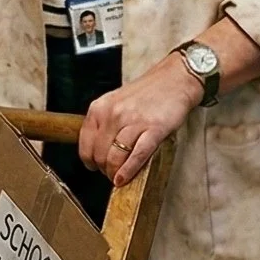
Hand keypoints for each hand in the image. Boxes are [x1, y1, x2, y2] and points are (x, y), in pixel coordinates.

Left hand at [77, 55, 202, 185]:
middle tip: (110, 174)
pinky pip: (137, 156)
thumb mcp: (114, 102)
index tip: (94, 167)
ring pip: (115, 157)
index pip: (85, 144)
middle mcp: (113, 114)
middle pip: (99, 154)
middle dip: (103, 169)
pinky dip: (128, 171)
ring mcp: (133, 121)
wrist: (174, 80)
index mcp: (100, 107)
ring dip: (114, 173)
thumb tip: (96, 151)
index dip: (89, 161)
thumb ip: (103, 123)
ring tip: (118, 177)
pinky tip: (124, 179)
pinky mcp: (154, 129)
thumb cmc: (146, 93)